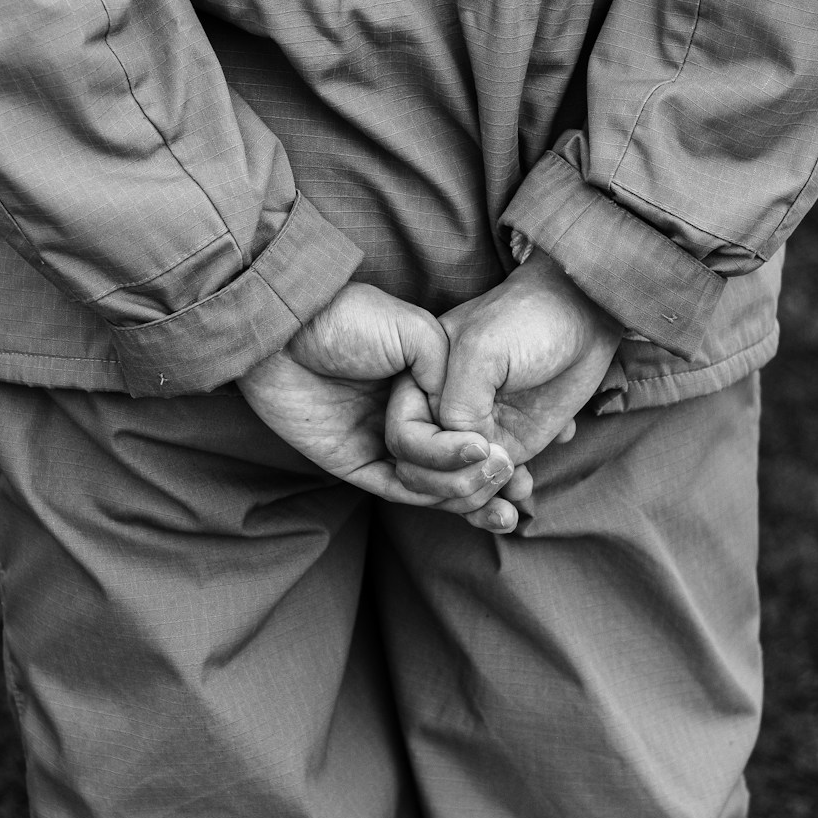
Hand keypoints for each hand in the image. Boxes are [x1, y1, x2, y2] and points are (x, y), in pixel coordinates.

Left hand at [237, 283, 524, 528]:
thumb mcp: (415, 330)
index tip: (530, 459)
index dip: (500, 448)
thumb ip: (447, 367)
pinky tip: (466, 493)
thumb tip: (468, 411)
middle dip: (493, 483)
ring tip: (503, 497)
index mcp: (423, 387)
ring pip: (433, 483)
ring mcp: (381, 442)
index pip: (468, 428)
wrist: (286, 331)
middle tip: (522, 490)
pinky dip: (433, 497)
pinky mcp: (353, 463)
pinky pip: (399, 490)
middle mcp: (407, 418)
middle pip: (457, 463)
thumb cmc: (348, 319)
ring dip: (469, 495)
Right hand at [389, 251, 622, 479]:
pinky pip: (491, 483)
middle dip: (456, 485)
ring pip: (457, 485)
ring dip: (480, 501)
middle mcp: (440, 411)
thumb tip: (457, 448)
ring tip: (514, 489)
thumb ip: (457, 402)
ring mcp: (474, 431)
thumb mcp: (482, 350)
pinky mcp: (506, 443)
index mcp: (420, 382)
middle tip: (500, 470)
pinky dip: (504, 497)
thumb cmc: (528, 318)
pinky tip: (524, 490)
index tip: (481, 447)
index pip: (404, 439)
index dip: (432, 457)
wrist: (583, 315)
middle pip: (423, 471)